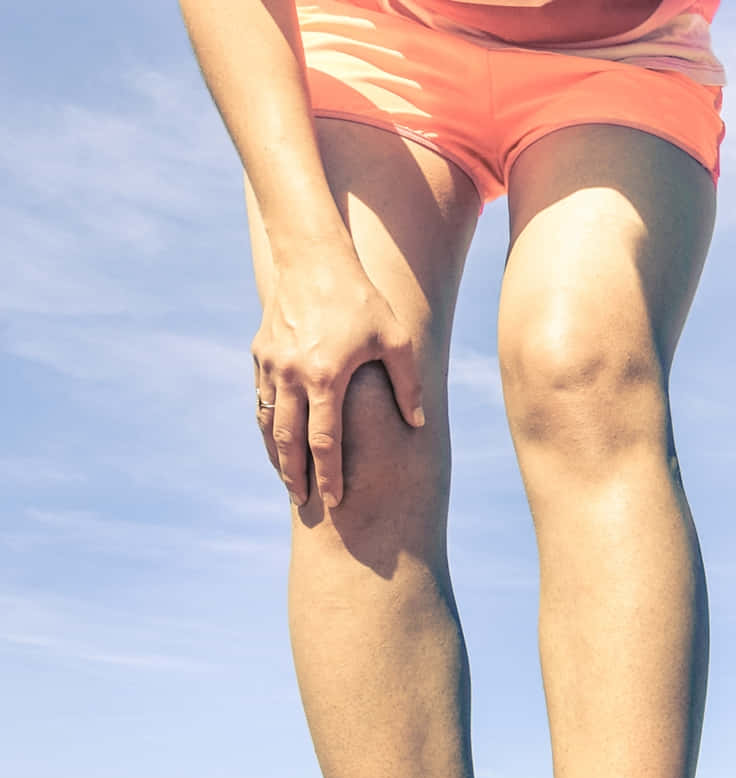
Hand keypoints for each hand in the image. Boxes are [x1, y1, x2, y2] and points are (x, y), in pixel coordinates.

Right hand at [252, 252, 425, 507]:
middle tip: (301, 501)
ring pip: (268, 421)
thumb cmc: (362, 301)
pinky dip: (267, 423)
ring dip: (276, 453)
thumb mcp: (396, 340)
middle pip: (288, 440)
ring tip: (288, 477)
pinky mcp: (260, 353)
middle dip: (294, 474)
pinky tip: (277, 439)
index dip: (329, 475)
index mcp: (326, 377)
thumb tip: (417, 424)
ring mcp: (271, 365)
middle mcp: (291, 375)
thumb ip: (408, 385)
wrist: (313, 260)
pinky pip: (261, 398)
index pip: (325, 441)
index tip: (333, 500)